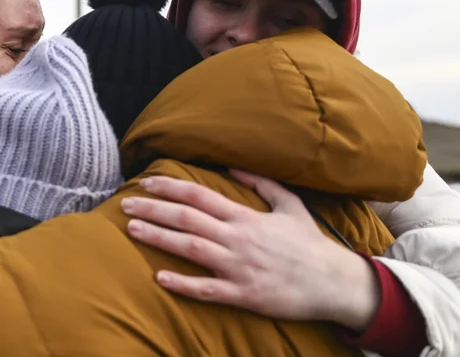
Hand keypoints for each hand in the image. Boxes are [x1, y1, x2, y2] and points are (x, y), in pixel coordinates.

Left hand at [121, 170, 379, 331]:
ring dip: (159, 239)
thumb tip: (233, 165)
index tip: (146, 182)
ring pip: (191, 249)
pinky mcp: (243, 294)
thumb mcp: (290, 205)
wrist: (334, 283)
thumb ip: (262, 183)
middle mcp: (238, 239)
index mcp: (246, 217)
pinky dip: (182, 284)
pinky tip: (159, 278)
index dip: (170, 187)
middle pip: (187, 219)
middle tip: (125, 205)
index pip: (200, 196)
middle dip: (153, 210)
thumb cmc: (309, 244)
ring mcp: (239, 267)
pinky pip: (207, 290)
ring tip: (132, 231)